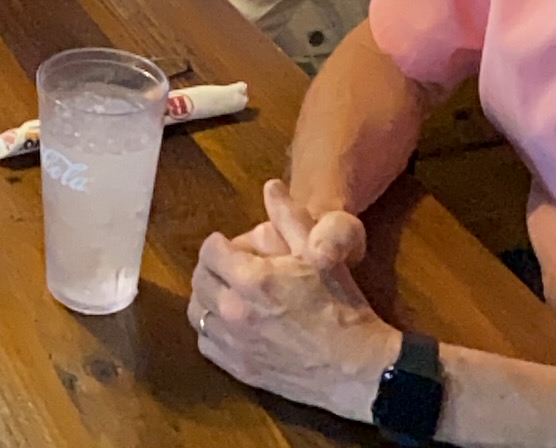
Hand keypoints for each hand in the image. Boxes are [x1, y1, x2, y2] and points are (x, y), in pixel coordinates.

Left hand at [188, 180, 393, 421]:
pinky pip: (206, 343)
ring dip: (208, 298)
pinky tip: (232, 324)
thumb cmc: (342, 306)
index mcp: (252, 278)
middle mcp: (234, 310)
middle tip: (229, 267)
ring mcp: (234, 343)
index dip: (220, 244)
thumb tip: (271, 187)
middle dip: (211, 268)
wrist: (358, 367)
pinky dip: (212, 330)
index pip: (209, 250)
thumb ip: (291, 218)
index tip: (231, 246)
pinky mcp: (239, 368)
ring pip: (197, 312)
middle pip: (199, 280)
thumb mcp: (321, 254)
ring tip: (228, 293)